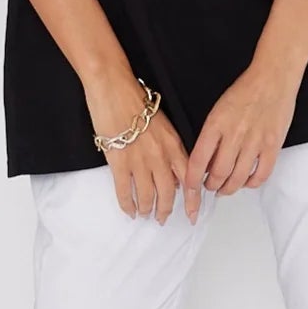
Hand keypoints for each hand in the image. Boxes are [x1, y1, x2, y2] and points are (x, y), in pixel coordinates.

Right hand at [83, 71, 192, 224]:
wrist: (114, 89)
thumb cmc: (137, 102)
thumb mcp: (165, 126)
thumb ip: (171, 150)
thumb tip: (173, 175)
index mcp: (174, 145)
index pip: (189, 180)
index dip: (192, 201)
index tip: (193, 215)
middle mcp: (160, 157)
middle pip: (167, 193)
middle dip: (165, 210)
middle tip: (162, 219)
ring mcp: (139, 161)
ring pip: (147, 195)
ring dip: (146, 209)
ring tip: (145, 214)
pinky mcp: (119, 162)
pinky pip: (125, 191)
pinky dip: (127, 204)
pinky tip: (129, 211)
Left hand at [183, 64, 298, 205]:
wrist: (272, 78)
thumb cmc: (245, 90)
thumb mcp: (218, 110)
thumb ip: (211, 135)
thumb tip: (204, 161)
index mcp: (216, 124)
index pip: (198, 160)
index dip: (192, 180)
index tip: (191, 188)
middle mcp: (234, 135)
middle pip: (218, 173)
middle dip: (211, 186)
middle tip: (210, 186)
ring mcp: (255, 142)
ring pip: (238, 177)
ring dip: (229, 188)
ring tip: (225, 188)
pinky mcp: (273, 145)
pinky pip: (262, 174)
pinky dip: (252, 183)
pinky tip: (247, 181)